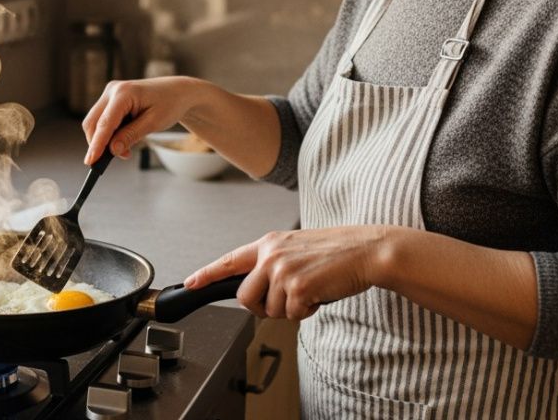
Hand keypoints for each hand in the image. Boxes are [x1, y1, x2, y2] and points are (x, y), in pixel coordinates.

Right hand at [82, 77, 203, 163]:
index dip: (96, 144)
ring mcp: (110, 93)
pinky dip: (108, 133)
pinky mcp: (111, 99)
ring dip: (104, 140)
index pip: (105, 123)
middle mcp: (113, 90)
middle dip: (98, 144)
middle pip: (93, 122)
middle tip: (114, 159)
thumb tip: (113, 150)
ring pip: (95, 122)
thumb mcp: (153, 123)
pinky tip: (122, 140)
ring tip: (125, 150)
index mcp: (124, 92)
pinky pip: (102, 119)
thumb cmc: (169, 103)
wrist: (177, 91)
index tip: (91, 161)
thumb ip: (131, 136)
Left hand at [185, 226, 395, 319]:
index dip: (207, 273)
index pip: (230, 260)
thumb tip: (259, 288)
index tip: (190, 283)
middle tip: (285, 302)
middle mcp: (271, 255)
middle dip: (261, 308)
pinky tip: (320, 294)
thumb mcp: (298, 248)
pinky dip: (307, 312)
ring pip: (269, 310)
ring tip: (311, 290)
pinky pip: (291, 315)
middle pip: (244, 297)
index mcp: (269, 243)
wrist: (366, 250)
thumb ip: (274, 263)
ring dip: (290, 309)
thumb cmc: (337, 252)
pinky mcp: (296, 288)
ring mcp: (282, 271)